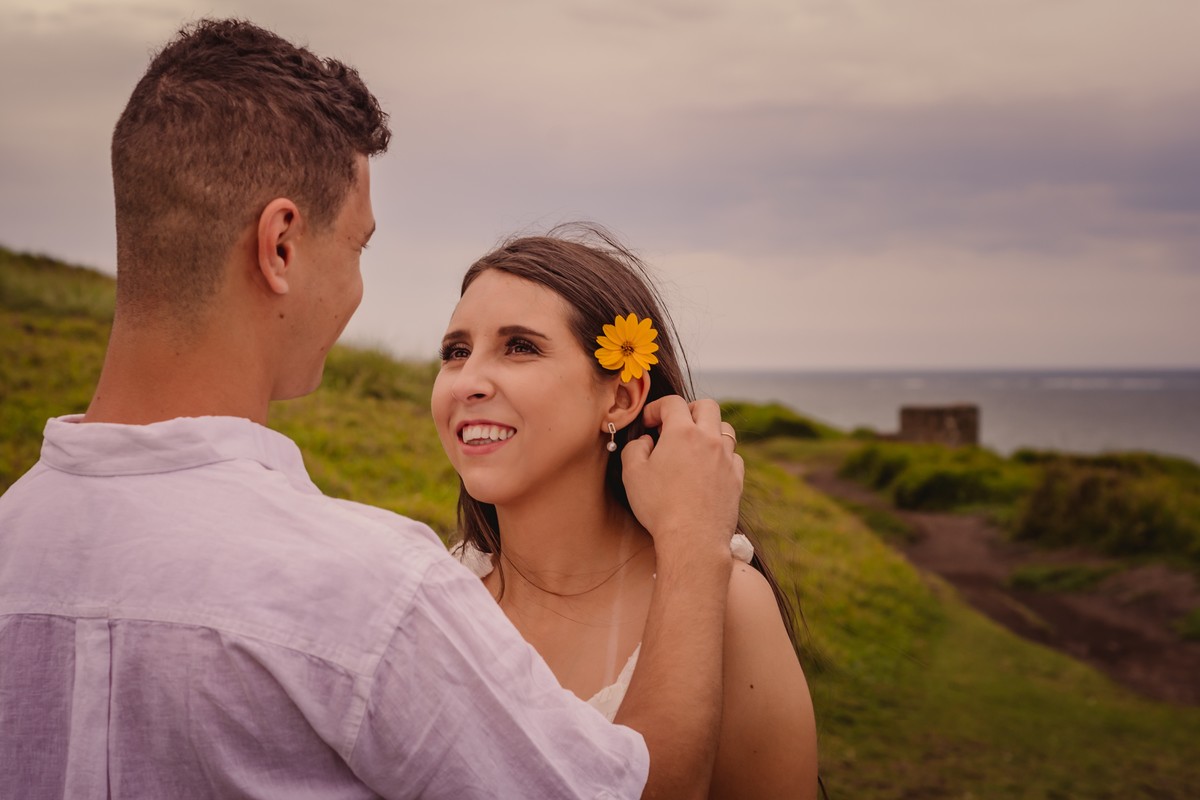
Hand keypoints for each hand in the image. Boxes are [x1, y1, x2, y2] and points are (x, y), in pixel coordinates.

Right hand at [621, 396, 744, 558]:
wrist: (692, 539)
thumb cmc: (659, 506)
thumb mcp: (632, 474)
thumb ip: (635, 448)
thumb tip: (646, 441)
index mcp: (682, 432)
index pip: (672, 402)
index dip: (657, 408)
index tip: (649, 423)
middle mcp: (709, 439)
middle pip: (707, 406)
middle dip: (689, 410)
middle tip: (676, 425)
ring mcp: (727, 458)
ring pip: (725, 429)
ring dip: (709, 430)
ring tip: (695, 445)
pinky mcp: (737, 478)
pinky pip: (734, 456)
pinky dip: (722, 455)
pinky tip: (709, 468)